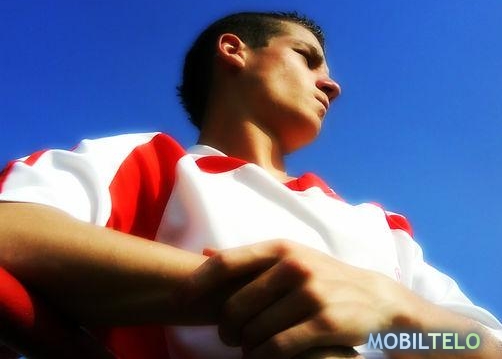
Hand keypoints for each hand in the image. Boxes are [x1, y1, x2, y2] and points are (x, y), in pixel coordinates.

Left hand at [193, 239, 411, 358]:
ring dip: (244, 345)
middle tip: (226, 336)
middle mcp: (293, 266)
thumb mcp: (288, 256)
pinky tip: (262, 356)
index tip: (176, 301)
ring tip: (248, 346)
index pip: (227, 263)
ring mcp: (311, 294)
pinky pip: (277, 348)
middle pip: (235, 304)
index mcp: (280, 248)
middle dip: (224, 327)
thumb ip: (248, 258)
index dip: (197, 283)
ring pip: (254, 330)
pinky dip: (262, 357)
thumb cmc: (321, 275)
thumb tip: (205, 252)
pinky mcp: (326, 322)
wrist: (375, 295)